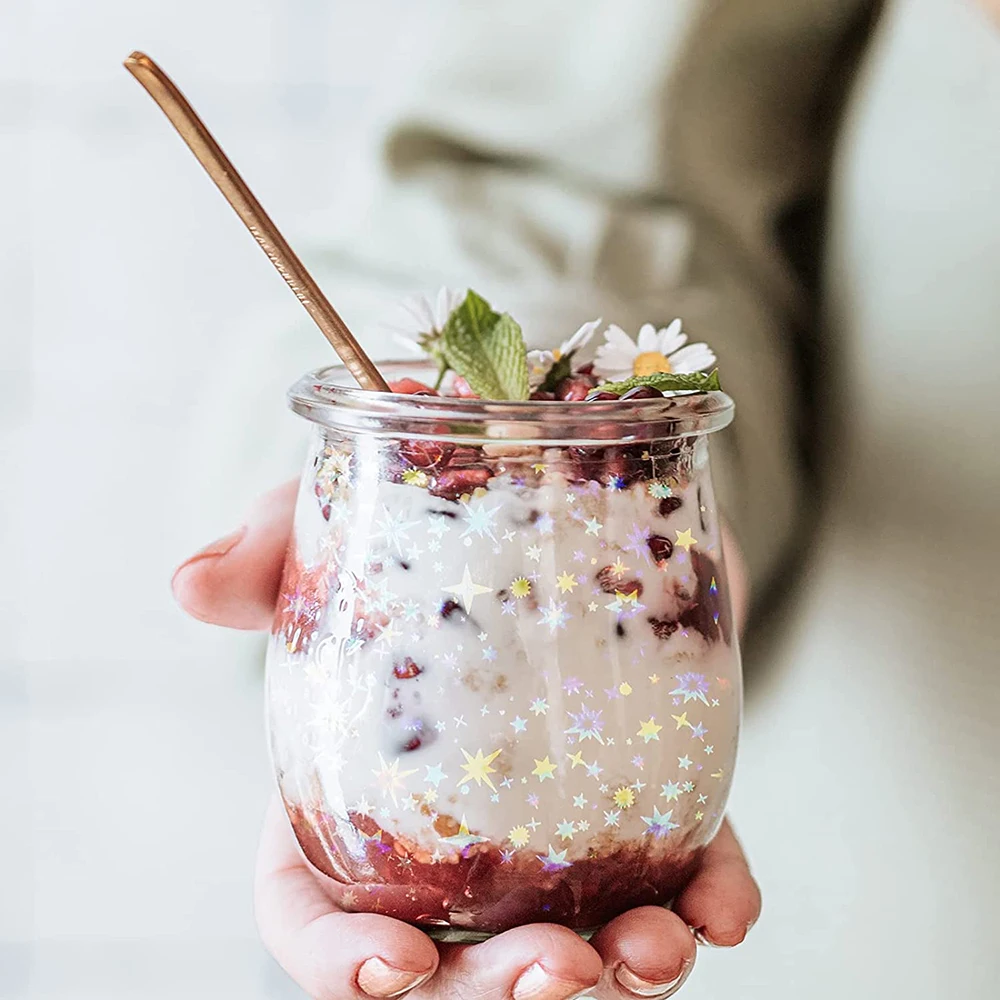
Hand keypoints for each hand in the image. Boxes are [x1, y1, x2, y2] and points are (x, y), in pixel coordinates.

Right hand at [173, 482, 760, 999]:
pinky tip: (723, 907)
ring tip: (657, 946)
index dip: (340, 961)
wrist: (547, 487)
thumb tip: (188, 585)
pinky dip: (707, 905)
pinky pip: (680, 875)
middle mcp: (454, 830)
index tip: (397, 967)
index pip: (315, 910)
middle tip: (559, 966)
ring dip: (622, 972)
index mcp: (355, 789)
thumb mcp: (335, 524)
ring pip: (577, 939)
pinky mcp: (644, 789)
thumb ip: (267, 550)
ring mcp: (554, 822)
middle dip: (503, 987)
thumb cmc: (423, 519)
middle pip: (459, 958)